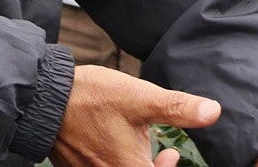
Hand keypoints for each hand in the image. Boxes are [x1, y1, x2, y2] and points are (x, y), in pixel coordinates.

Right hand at [50, 65, 220, 166]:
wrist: (44, 98)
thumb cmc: (92, 97)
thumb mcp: (140, 97)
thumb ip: (177, 108)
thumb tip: (213, 112)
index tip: (171, 155)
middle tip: (163, 152)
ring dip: (132, 163)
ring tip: (139, 144)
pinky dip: (110, 162)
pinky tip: (111, 143)